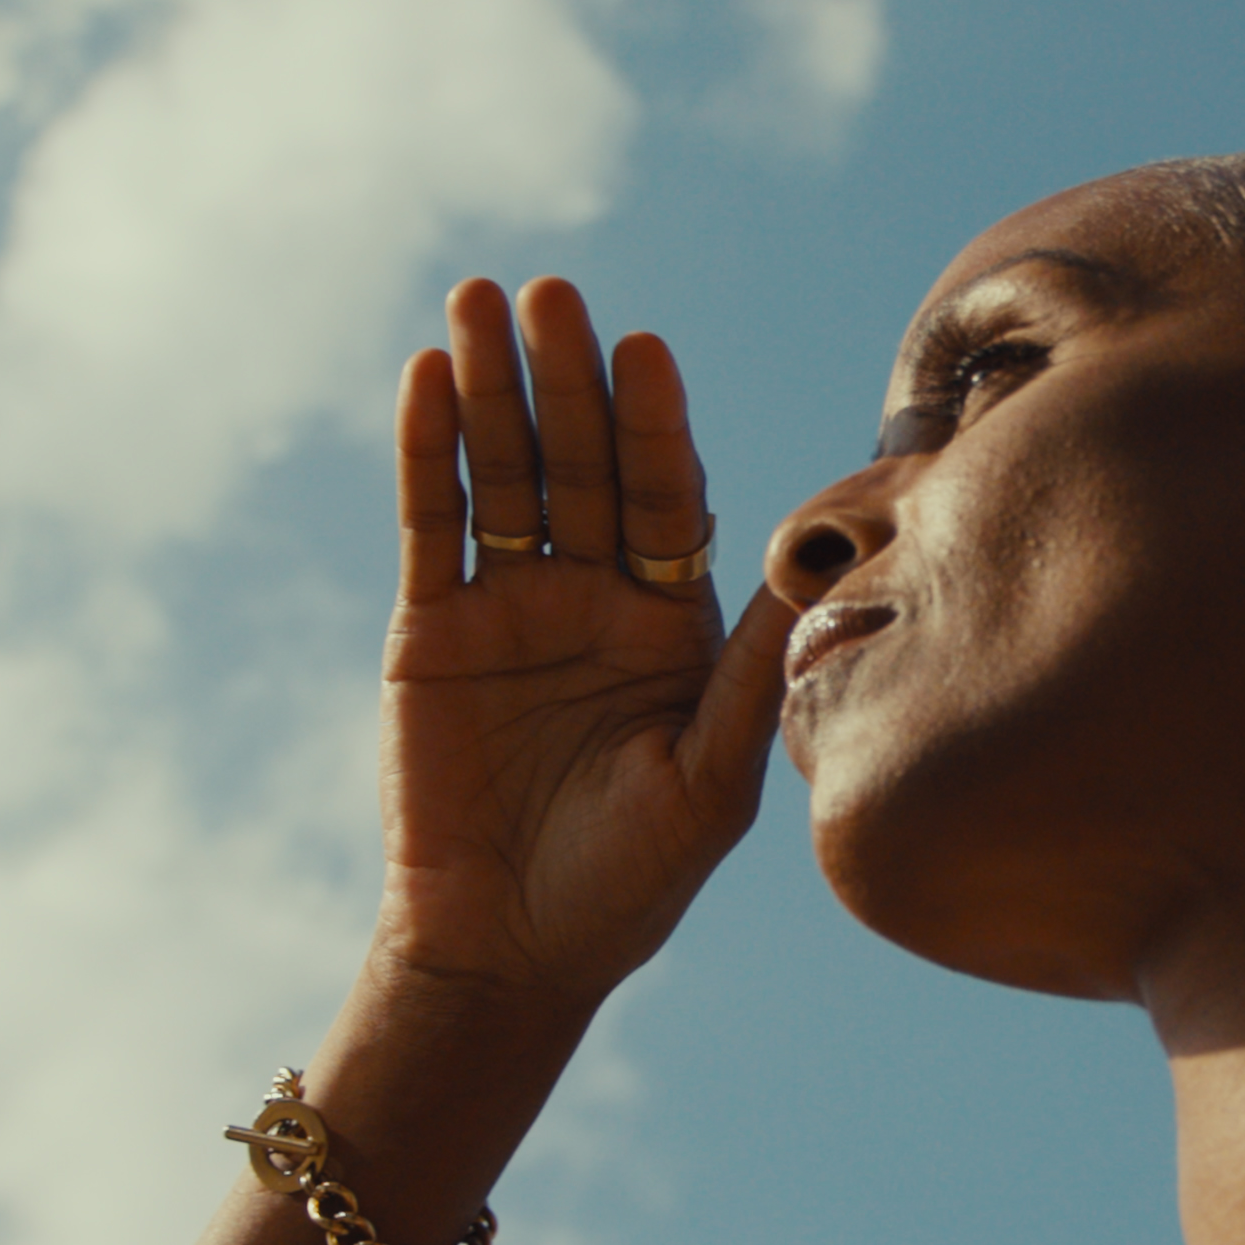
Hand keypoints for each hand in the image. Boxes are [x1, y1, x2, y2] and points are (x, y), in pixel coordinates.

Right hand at [374, 278, 794, 1002]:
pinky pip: (433, 523)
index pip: (669, 499)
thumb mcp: (709, 781)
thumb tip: (820, 565)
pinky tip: (424, 378)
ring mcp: (513, 603)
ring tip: (477, 299)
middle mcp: (598, 594)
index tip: (645, 351)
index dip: (655, 425)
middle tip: (554, 294)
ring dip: (490, 388)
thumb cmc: (629, 882)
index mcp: (675, 621)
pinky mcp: (436, 627)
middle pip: (586, 463)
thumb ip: (754, 672)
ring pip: (505, 472)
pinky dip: (427, 453)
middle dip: (568, 379)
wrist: (511, 950)